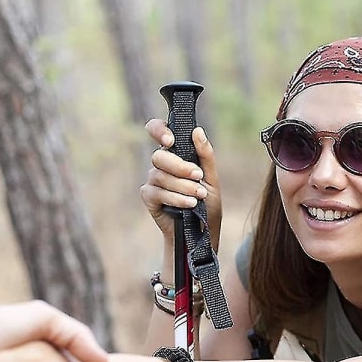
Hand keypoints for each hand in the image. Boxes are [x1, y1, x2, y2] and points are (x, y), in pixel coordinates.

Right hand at [140, 119, 221, 249]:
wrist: (202, 231)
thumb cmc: (206, 203)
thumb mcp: (212, 178)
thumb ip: (205, 155)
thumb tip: (197, 131)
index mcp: (175, 153)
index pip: (157, 130)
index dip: (158, 130)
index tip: (170, 140)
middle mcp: (161, 165)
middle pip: (159, 156)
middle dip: (180, 166)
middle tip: (198, 176)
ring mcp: (153, 181)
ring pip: (160, 176)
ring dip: (183, 186)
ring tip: (199, 196)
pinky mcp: (149, 198)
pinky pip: (157, 192)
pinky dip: (175, 198)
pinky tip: (189, 204)